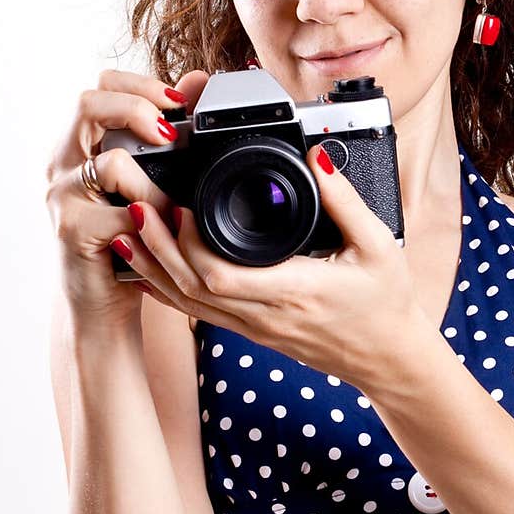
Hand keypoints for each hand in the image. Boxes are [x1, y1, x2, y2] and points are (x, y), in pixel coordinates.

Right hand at [44, 68, 209, 331]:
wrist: (102, 302)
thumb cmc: (128, 238)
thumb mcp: (149, 181)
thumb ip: (166, 135)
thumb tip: (199, 81)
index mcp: (80, 144)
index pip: (99, 87)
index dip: (139, 85)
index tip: (177, 101)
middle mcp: (62, 162)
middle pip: (88, 103)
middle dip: (138, 109)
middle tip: (171, 133)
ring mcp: (62, 196)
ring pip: (110, 161)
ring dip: (154, 181)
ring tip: (170, 204)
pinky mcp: (72, 230)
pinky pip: (122, 213)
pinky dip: (152, 220)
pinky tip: (162, 231)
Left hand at [123, 143, 429, 390]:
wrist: (388, 357)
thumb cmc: (387, 302)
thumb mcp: (378, 244)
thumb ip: (345, 199)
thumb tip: (317, 155)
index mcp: (295, 291)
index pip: (223, 275)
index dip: (190, 243)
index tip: (178, 204)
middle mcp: (266, 314)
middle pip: (190, 286)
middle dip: (156, 245)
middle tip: (135, 202)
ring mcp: (254, 327)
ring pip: (186, 301)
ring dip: (151, 265)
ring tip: (125, 227)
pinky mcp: (250, 330)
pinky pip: (197, 311)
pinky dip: (165, 287)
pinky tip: (145, 265)